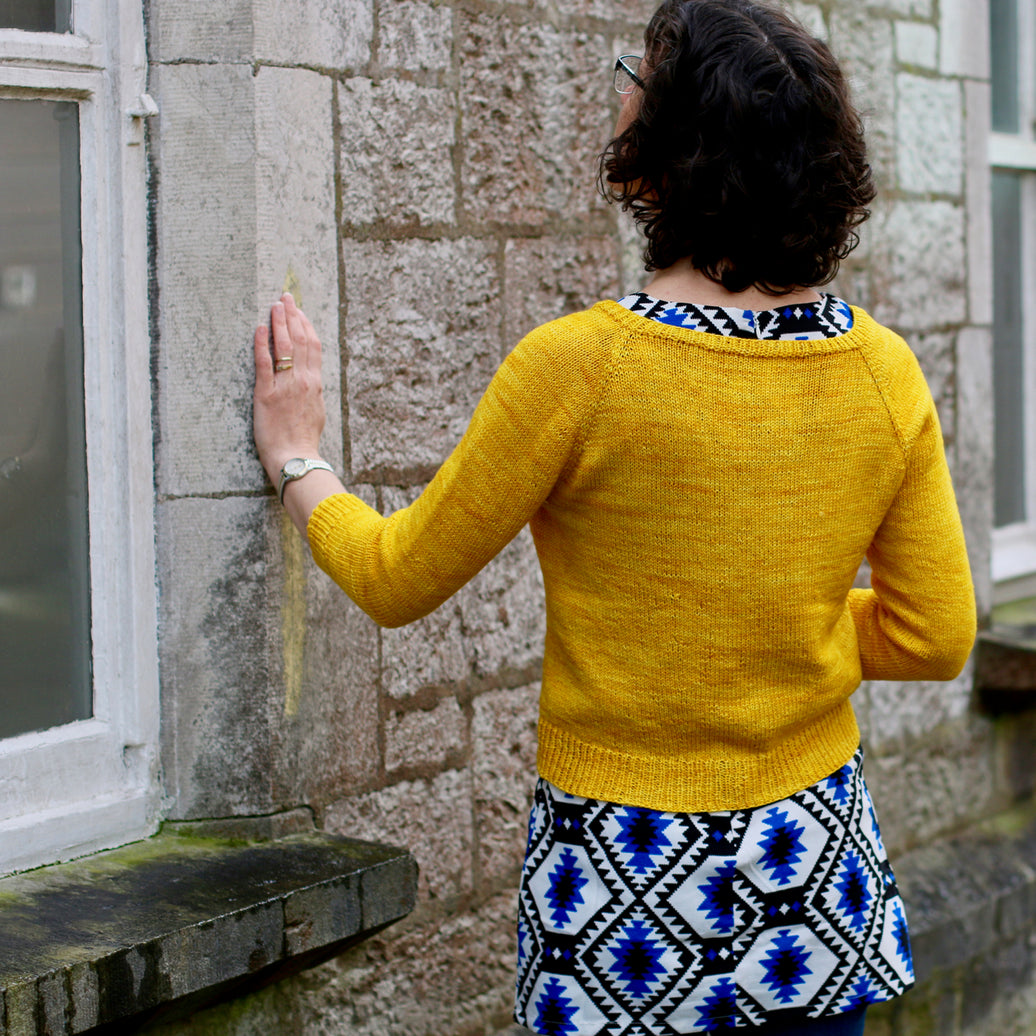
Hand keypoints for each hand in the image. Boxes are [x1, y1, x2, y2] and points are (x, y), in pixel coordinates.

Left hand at [253, 293, 326, 488]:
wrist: (295, 458)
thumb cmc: (304, 440)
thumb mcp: (315, 412)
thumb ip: (312, 392)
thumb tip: (310, 381)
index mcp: (315, 384)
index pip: (313, 346)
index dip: (305, 325)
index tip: (298, 310)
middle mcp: (303, 381)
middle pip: (300, 340)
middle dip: (292, 316)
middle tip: (285, 298)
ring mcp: (285, 386)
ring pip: (285, 346)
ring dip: (279, 322)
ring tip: (274, 305)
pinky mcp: (266, 394)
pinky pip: (264, 364)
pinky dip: (262, 343)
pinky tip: (260, 328)